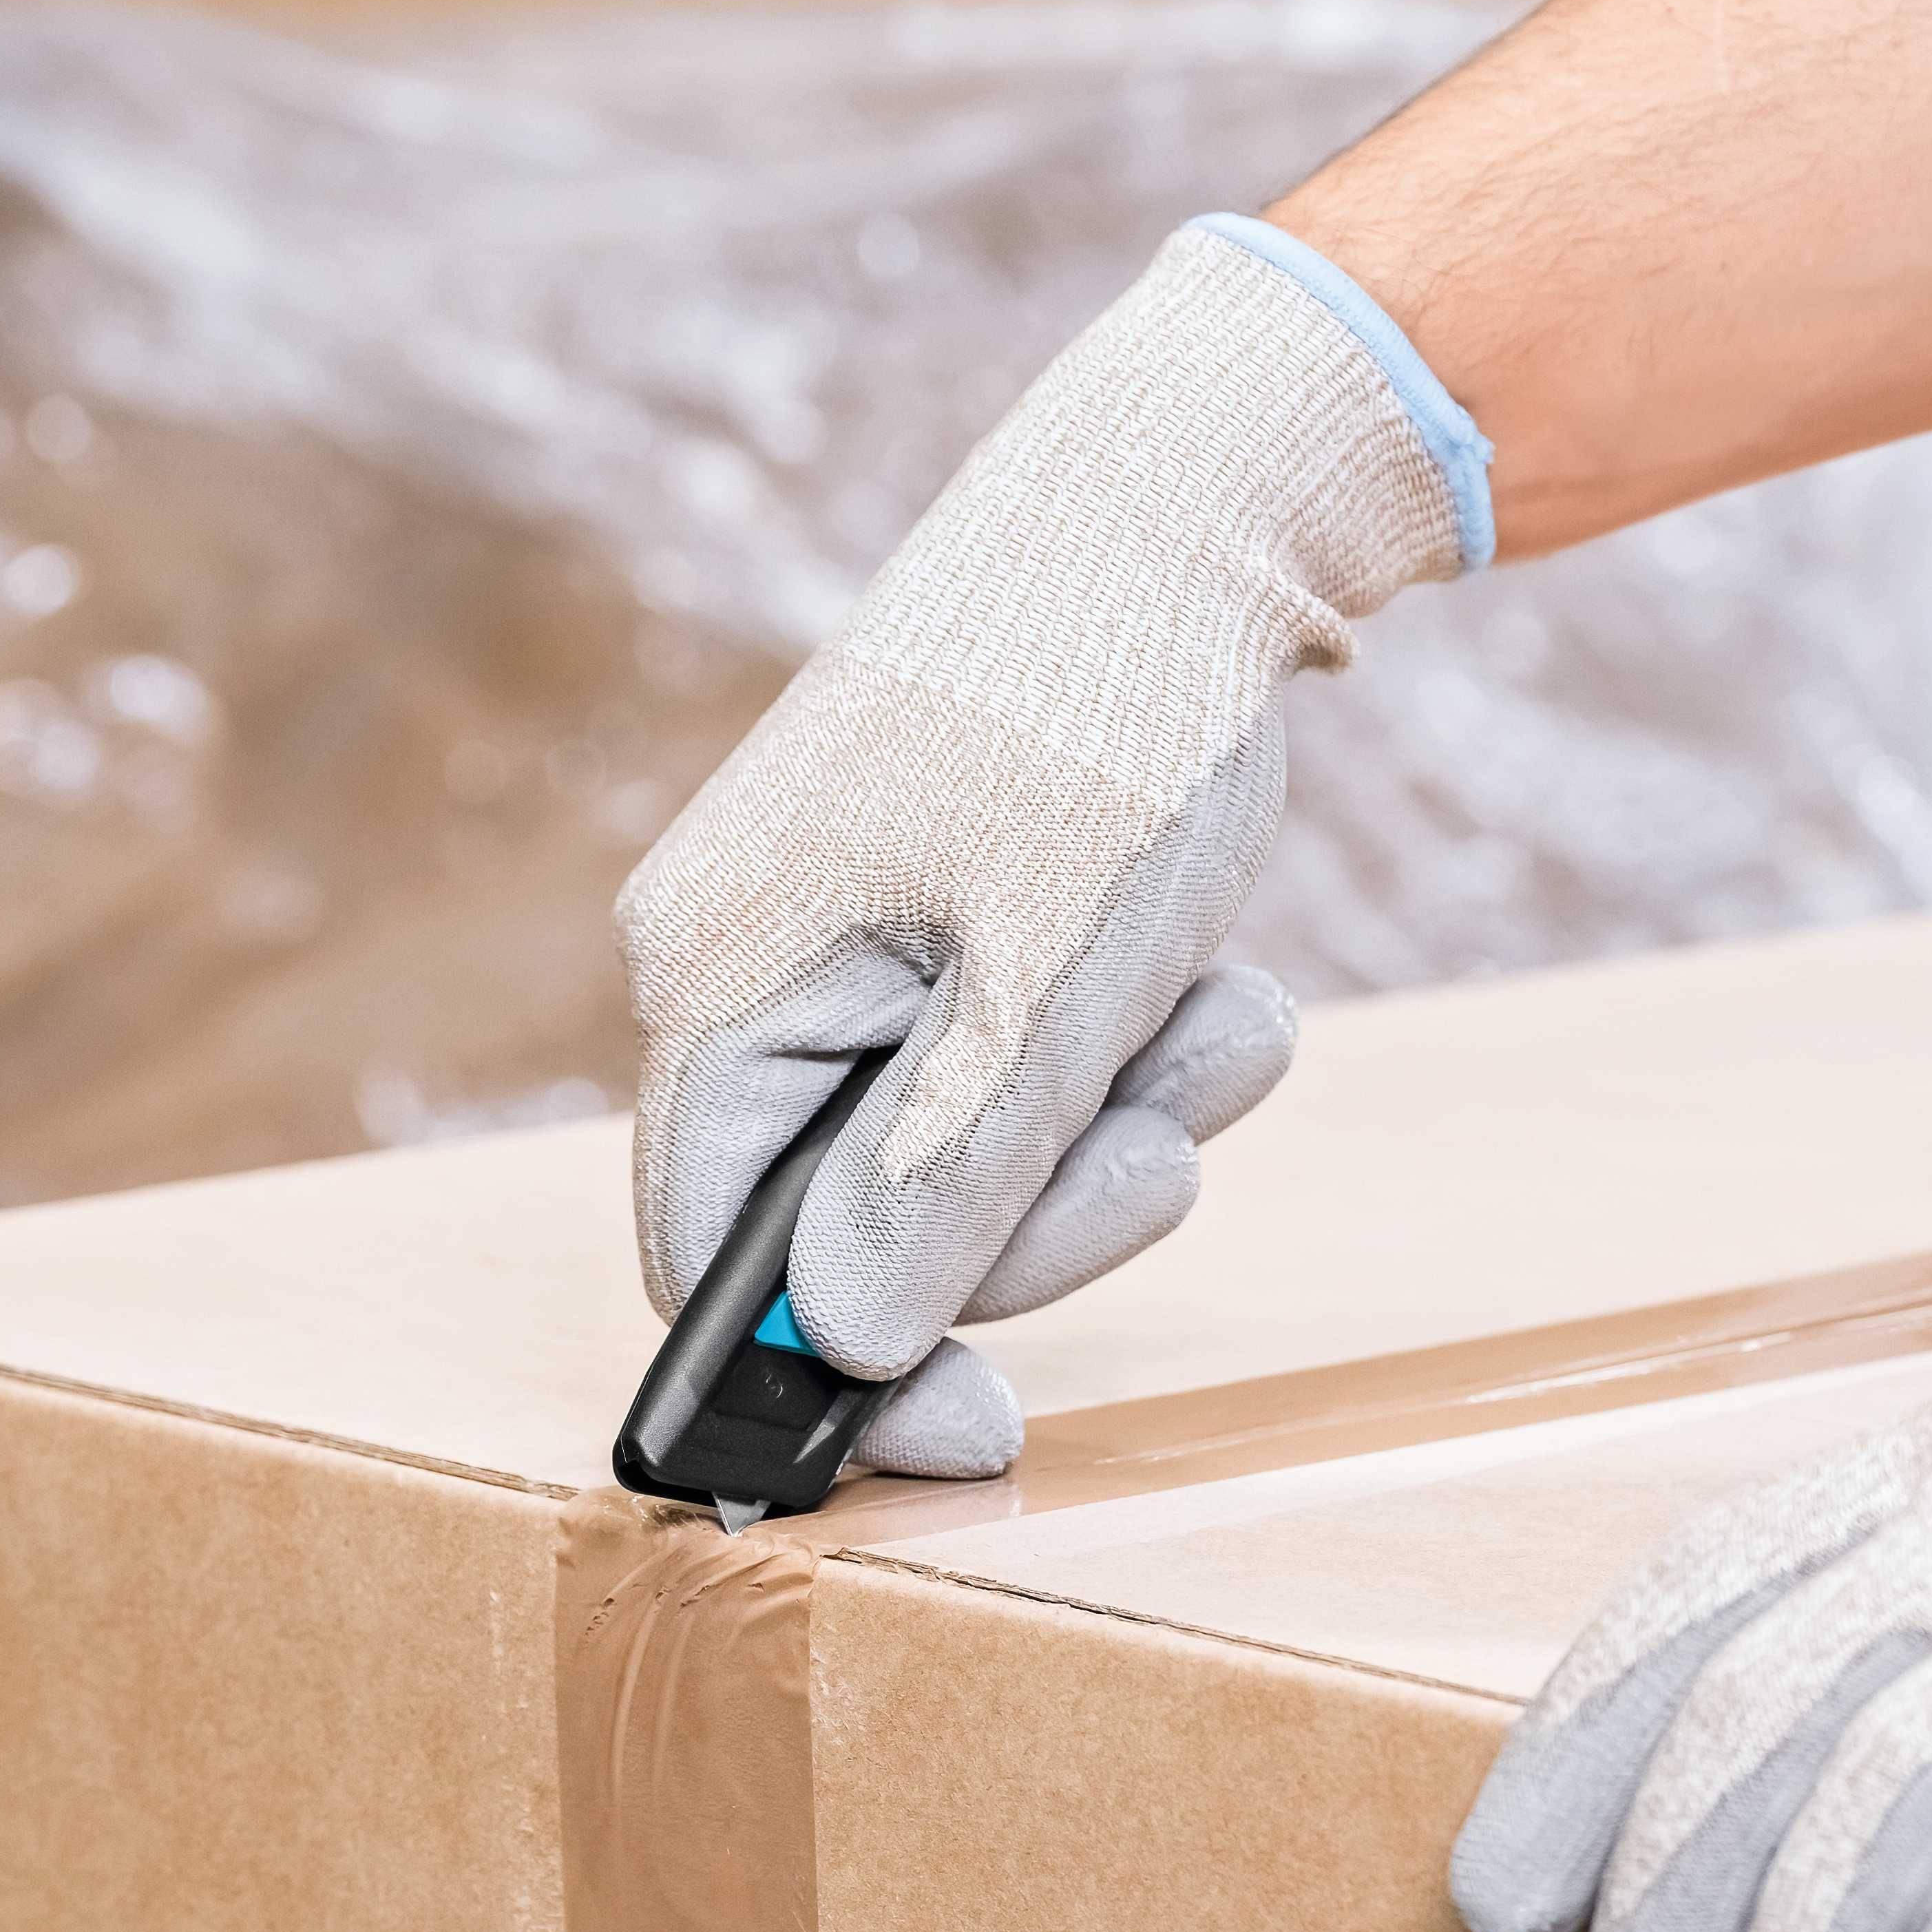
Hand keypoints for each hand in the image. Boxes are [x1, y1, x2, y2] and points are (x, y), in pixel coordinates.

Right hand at [617, 216, 1490, 1475]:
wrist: (1208, 493)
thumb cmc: (1111, 716)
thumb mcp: (1050, 983)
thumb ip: (948, 1182)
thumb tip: (847, 1353)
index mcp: (716, 978)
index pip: (717, 1261)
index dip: (843, 1380)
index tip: (986, 1438)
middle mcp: (752, 964)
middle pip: (864, 1222)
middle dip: (1040, 1208)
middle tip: (1165, 1137)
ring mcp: (850, 936)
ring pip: (975, 1149)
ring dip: (1117, 1120)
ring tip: (1215, 1015)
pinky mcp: (950, 913)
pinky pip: (1029, 1062)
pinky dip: (1132, 1046)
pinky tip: (1209, 971)